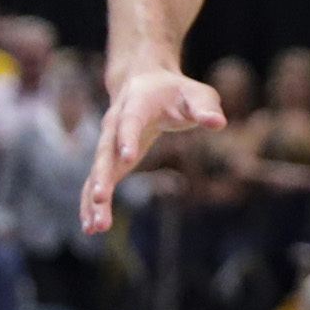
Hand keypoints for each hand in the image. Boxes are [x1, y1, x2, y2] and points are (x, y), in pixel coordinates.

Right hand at [82, 65, 223, 234]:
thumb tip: (218, 123)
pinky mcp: (110, 159)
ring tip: (94, 227)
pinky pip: (97, 181)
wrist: (144, 82)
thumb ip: (205, 107)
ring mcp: (108, 142)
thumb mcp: (196, 94)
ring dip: (94, 199)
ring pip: (97, 171)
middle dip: (102, 175)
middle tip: (100, 198)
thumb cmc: (176, 92)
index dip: (128, 138)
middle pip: (105, 151)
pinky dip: (92, 204)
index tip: (127, 157)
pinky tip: (91, 227)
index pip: (129, 121)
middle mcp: (114, 123)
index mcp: (136, 104)